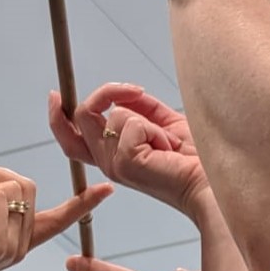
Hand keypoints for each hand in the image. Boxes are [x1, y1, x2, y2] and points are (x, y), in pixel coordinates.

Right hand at [49, 84, 207, 212]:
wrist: (213, 181)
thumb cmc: (195, 158)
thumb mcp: (162, 123)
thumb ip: (139, 109)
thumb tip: (123, 95)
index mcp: (113, 156)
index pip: (70, 138)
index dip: (58, 116)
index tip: (56, 94)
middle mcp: (108, 163)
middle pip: (79, 118)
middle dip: (105, 93)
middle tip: (133, 90)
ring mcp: (114, 165)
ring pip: (113, 115)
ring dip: (148, 119)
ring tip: (168, 142)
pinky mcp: (124, 163)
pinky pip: (131, 123)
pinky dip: (155, 127)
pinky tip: (168, 147)